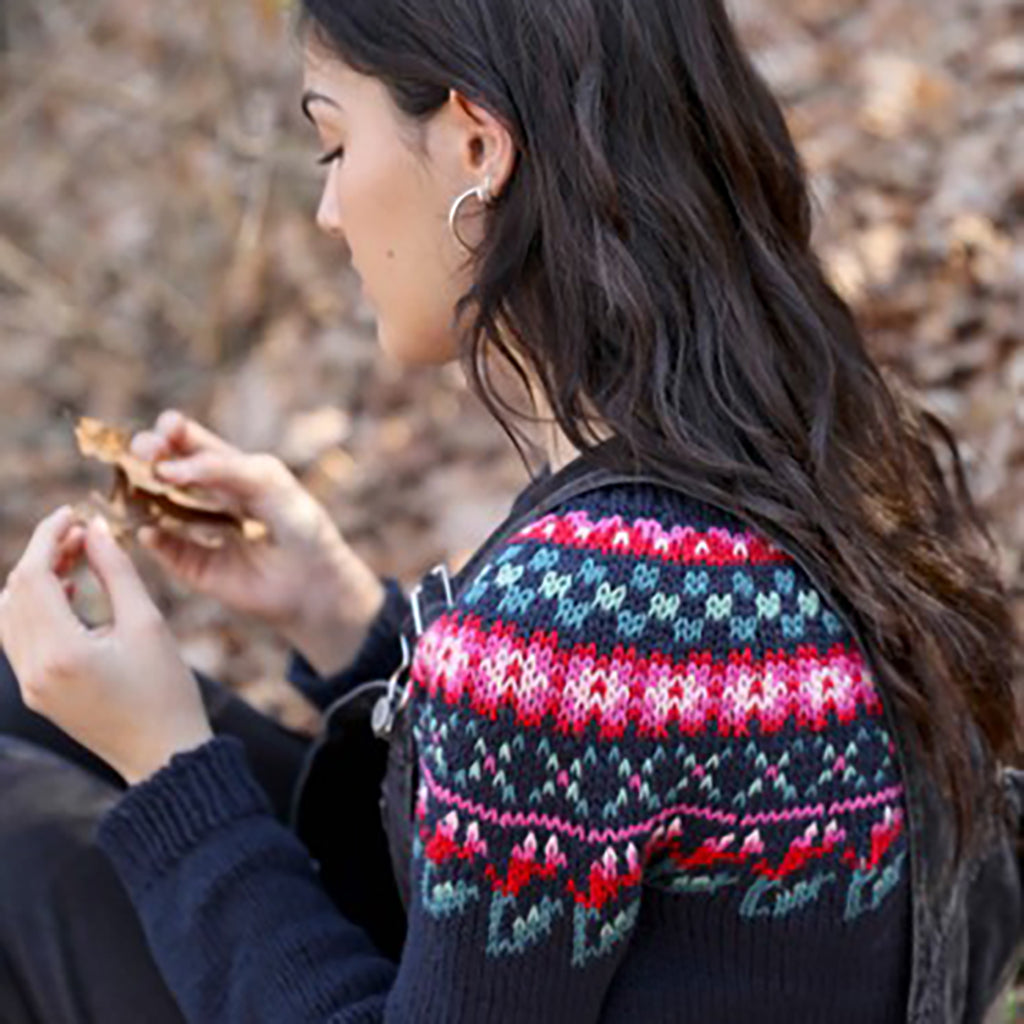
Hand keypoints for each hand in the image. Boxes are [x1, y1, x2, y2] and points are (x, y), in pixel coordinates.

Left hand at [0, 508, 213, 785]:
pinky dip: (37, 607)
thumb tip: (93, 529)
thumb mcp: (147, 623)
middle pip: (16, 592)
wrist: (164, 757)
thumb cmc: (166, 691)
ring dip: (37, 580)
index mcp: (61, 652)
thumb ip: (116, 571)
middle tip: (82, 534)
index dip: (49, 536)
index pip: (34, 576)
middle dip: (44, 554)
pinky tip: (71, 593)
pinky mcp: (37, 693)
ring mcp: (30, 684)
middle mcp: (33, 670)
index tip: (72, 512)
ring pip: (10, 614)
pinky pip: (19, 638)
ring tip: (78, 560)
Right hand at [130, 411, 385, 674]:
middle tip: (145, 452)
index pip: (190, 441)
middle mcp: (206, 496)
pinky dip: (154, 539)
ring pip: (155, 506)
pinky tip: (149, 530)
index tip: (166, 427)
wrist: (316, 579)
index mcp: (229, 470)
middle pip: (164, 467)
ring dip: (140, 493)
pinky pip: (165, 550)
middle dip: (149, 454)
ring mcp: (196, 530)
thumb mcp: (267, 481)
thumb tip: (167, 471)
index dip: (173, 429)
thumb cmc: (300, 521)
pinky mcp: (195, 567)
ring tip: (136, 484)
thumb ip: (222, 469)